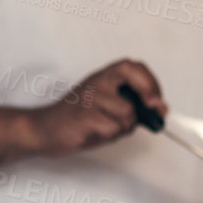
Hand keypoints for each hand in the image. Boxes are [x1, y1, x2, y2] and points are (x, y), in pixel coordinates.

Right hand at [26, 58, 164, 157]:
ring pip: (127, 113)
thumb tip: (159, 109)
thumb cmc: (77, 118)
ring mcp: (90, 98)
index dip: (150, 81)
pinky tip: (95, 133)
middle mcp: (98, 82)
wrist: (43, 129)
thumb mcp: (107, 105)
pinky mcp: (84, 116)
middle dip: (148, 95)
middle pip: (132, 76)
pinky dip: (110, 136)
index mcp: (104, 77)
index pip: (133, 66)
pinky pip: (113, 128)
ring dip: (124, 127)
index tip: (158, 100)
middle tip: (152, 111)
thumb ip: (132, 104)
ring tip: (107, 128)